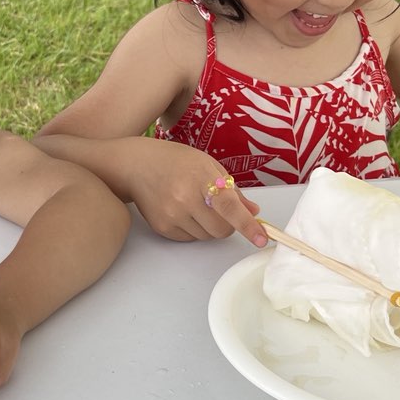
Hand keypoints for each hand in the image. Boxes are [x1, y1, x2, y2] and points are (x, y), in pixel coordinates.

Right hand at [128, 138, 266, 246]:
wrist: (137, 165)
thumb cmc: (175, 161)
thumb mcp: (208, 165)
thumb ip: (232, 189)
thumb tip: (252, 211)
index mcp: (201, 178)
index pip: (229, 206)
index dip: (248, 224)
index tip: (262, 238)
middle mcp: (185, 198)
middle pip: (221, 229)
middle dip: (228, 224)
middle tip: (218, 208)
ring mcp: (172, 215)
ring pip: (207, 236)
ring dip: (210, 226)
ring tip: (195, 204)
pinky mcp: (162, 227)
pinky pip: (191, 238)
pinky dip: (194, 229)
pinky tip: (183, 210)